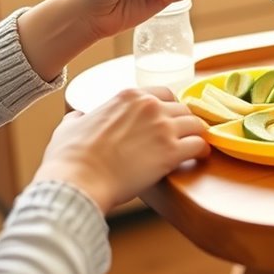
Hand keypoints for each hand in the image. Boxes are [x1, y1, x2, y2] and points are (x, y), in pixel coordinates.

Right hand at [33, 87, 209, 212]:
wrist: (78, 180)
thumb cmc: (70, 157)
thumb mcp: (69, 126)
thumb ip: (79, 117)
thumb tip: (78, 117)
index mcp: (128, 96)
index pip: (164, 94)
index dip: (170, 108)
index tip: (170, 120)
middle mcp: (150, 106)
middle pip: (183, 108)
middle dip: (185, 123)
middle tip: (184, 136)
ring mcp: (162, 128)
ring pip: (196, 124)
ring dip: (197, 135)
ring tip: (196, 146)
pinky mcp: (171, 152)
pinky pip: (200, 145)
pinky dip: (203, 151)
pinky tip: (201, 158)